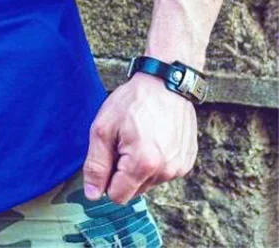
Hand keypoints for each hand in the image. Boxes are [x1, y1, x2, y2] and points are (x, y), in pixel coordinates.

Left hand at [82, 71, 198, 204]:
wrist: (165, 83)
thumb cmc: (132, 102)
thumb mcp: (103, 128)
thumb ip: (96, 164)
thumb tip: (92, 194)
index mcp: (143, 164)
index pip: (117, 196)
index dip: (106, 178)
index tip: (107, 154)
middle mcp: (166, 172)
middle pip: (133, 190)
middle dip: (123, 172)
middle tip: (122, 141)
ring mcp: (180, 168)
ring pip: (148, 182)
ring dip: (139, 167)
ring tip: (138, 136)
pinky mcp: (187, 162)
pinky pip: (163, 172)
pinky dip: (155, 161)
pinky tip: (153, 138)